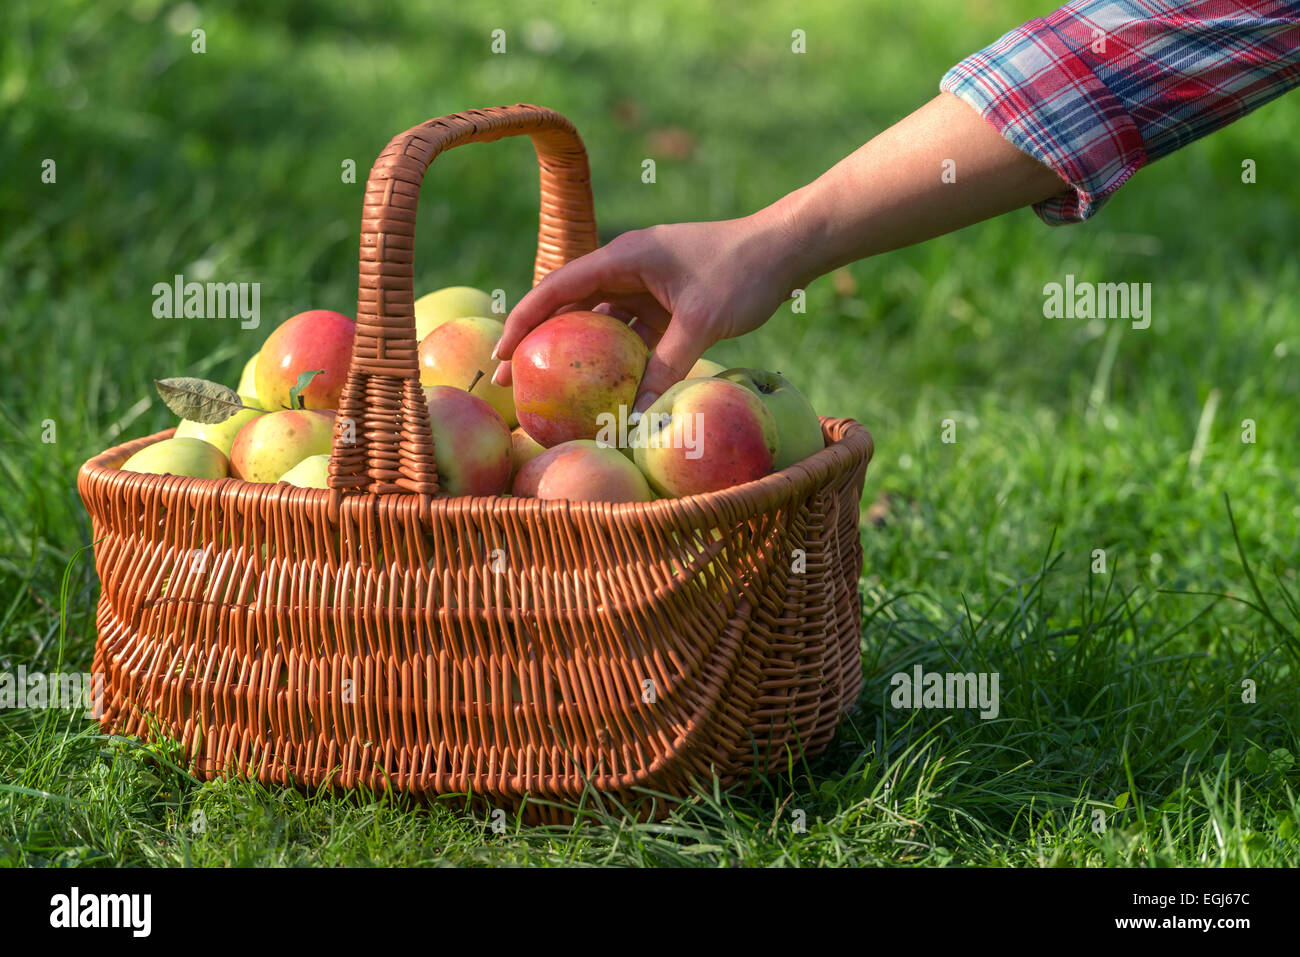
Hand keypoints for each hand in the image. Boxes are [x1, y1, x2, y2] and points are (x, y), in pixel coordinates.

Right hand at [492, 206, 807, 411]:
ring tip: (548, 389)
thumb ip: (667, 366)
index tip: (501, 354)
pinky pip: (630, 333)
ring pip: (598, 323)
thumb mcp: (702, 322)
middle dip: (538, 341)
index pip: (558, 288)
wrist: (786, 249)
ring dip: (576, 353)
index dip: (524, 320)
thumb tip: (636, 415)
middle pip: (569, 306)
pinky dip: (616, 359)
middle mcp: (627, 268)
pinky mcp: (665, 302)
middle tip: (509, 380)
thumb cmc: (743, 272)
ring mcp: (645, 285)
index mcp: (624, 258)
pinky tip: (605, 390)